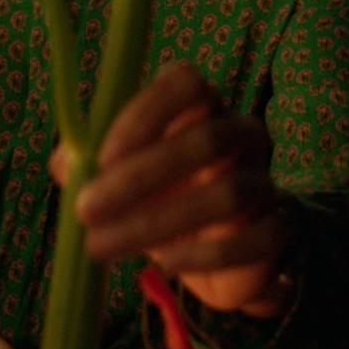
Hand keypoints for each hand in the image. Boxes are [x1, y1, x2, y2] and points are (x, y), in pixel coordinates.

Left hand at [50, 63, 293, 315]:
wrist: (211, 258)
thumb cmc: (161, 200)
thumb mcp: (116, 178)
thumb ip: (88, 162)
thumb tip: (69, 161)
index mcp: (204, 108)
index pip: (188, 83)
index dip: (144, 115)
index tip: (101, 159)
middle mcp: (243, 135)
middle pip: (208, 139)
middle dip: (139, 177)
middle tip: (86, 210)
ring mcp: (266, 181)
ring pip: (228, 193)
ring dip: (156, 223)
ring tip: (103, 247)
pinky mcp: (278, 230)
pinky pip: (253, 239)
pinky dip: (204, 254)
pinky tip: (167, 264)